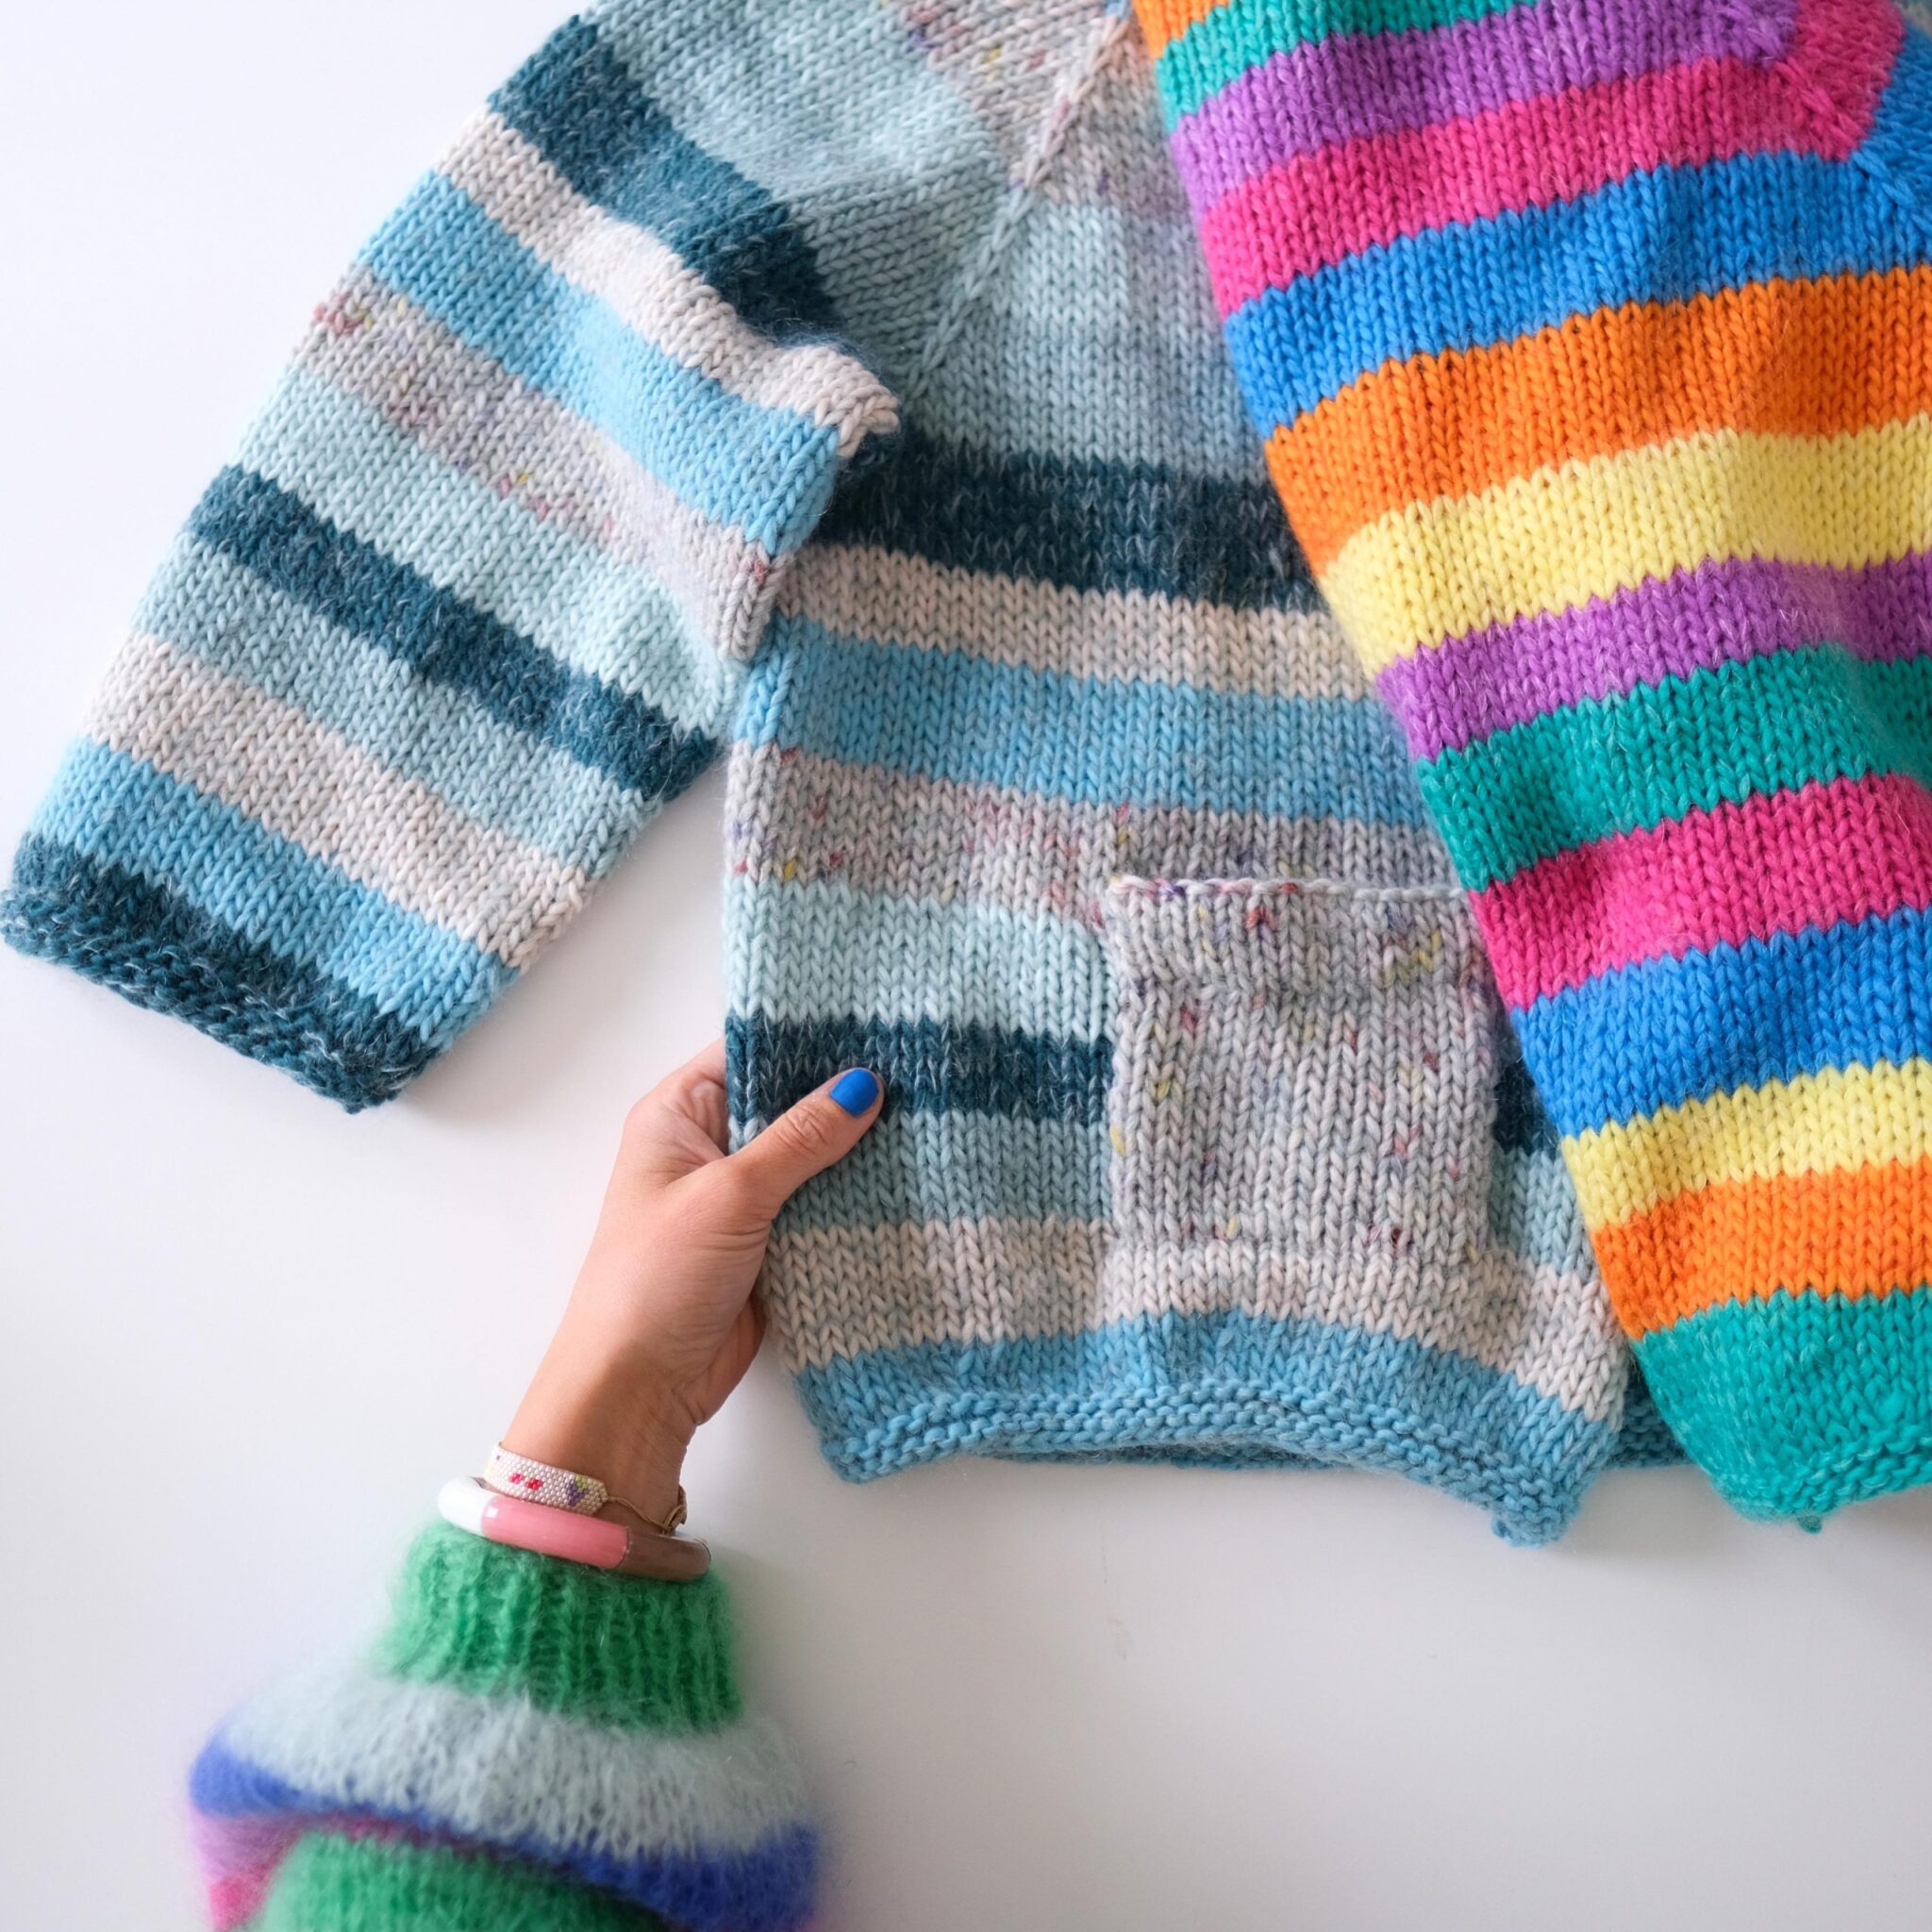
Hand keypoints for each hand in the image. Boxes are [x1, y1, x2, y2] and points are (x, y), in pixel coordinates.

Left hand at [502, 1040, 882, 1524]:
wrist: (639, 1387)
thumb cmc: (659, 1276)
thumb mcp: (731, 1195)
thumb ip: (801, 1138)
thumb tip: (865, 1083)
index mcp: (679, 1114)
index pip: (751, 1051)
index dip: (810, 1035)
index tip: (881, 1017)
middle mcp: (710, 1146)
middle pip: (788, 1102)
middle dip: (846, 1093)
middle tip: (927, 1065)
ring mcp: (742, 1198)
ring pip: (812, 1156)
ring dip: (858, 1148)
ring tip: (936, 1112)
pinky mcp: (770, 1244)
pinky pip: (820, 1206)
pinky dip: (856, 1197)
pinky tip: (913, 1176)